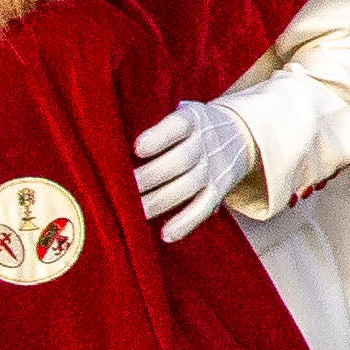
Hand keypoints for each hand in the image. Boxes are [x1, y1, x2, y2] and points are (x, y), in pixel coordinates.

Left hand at [132, 93, 256, 228]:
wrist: (241, 131)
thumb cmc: (191, 127)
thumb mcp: (181, 115)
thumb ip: (155, 129)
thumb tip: (108, 146)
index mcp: (192, 120)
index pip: (177, 126)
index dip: (159, 138)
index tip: (137, 148)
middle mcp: (205, 142)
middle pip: (181, 159)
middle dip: (151, 176)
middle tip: (122, 190)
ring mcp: (214, 166)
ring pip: (190, 185)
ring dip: (161, 201)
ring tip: (135, 213)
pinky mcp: (220, 188)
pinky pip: (205, 206)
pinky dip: (186, 222)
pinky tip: (166, 234)